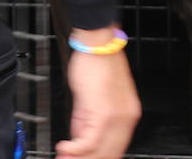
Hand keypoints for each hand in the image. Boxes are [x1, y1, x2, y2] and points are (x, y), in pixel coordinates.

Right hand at [55, 32, 140, 158]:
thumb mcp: (96, 98)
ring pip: (99, 152)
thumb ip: (89, 120)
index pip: (115, 147)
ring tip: (63, 158)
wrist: (98, 45)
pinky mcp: (103, 114)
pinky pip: (88, 143)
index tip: (81, 158)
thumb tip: (79, 138)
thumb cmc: (97, 65)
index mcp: (128, 115)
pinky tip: (64, 148)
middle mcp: (126, 119)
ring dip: (78, 158)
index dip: (99, 157)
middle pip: (109, 153)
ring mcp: (116, 118)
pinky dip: (74, 149)